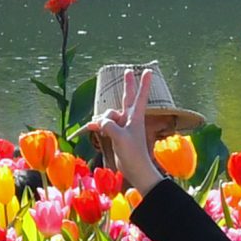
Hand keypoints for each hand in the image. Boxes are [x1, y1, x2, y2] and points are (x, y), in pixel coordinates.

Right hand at [84, 67, 166, 192]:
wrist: (135, 169)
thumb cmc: (132, 153)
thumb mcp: (120, 137)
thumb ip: (109, 125)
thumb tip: (100, 121)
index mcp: (136, 117)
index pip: (140, 96)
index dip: (143, 83)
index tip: (148, 71)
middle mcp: (130, 119)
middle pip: (126, 97)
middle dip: (127, 84)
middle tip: (127, 71)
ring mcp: (122, 125)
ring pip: (108, 114)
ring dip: (102, 120)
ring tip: (103, 131)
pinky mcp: (116, 133)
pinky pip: (103, 124)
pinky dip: (97, 125)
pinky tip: (91, 128)